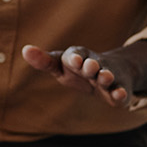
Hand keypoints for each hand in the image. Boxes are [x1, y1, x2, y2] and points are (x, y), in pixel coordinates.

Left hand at [20, 40, 146, 108]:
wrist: (113, 71)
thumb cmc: (78, 69)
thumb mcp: (60, 65)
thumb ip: (44, 61)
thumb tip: (25, 49)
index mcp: (78, 57)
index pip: (74, 55)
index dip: (74, 58)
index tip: (75, 60)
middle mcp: (94, 64)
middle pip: (92, 64)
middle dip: (90, 65)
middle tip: (90, 67)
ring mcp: (108, 76)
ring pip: (107, 76)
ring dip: (106, 76)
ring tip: (105, 77)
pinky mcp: (119, 89)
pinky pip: (120, 91)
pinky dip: (121, 93)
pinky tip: (120, 96)